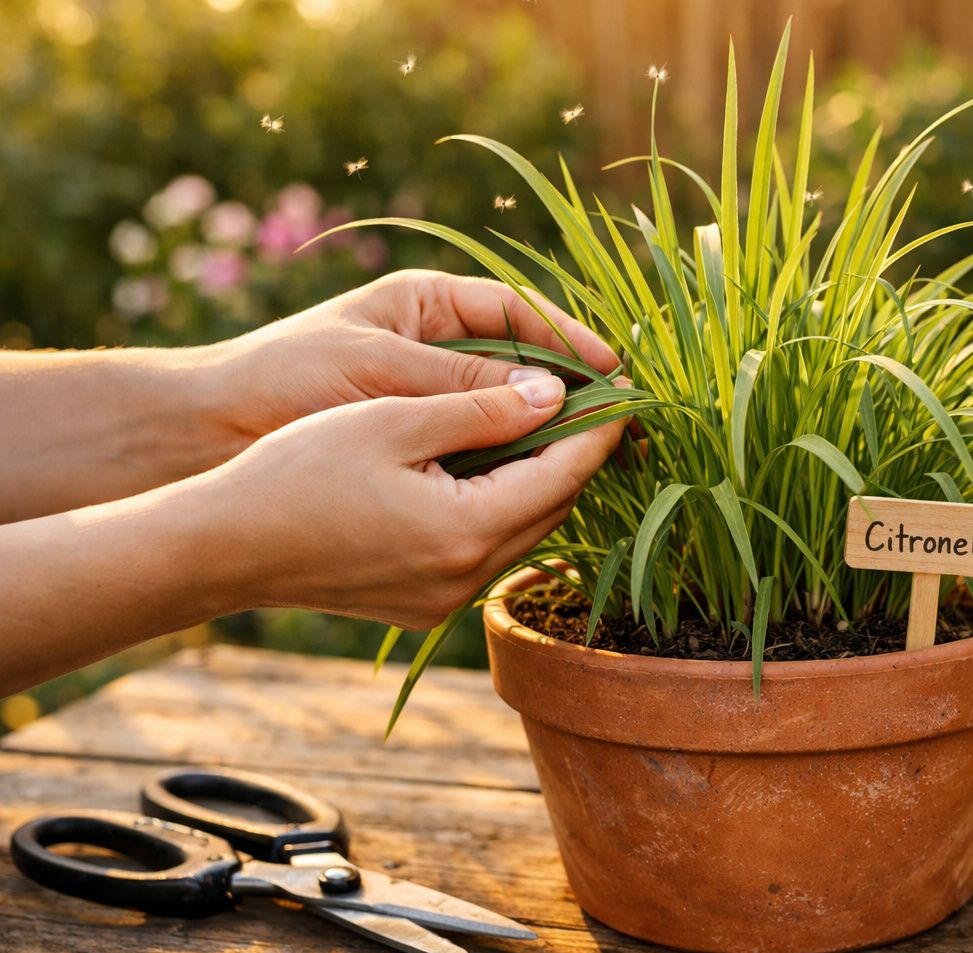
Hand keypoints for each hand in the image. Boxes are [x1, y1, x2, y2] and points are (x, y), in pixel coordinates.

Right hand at [201, 369, 627, 628]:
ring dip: (539, 481)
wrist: (221, 547)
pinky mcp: (421, 605)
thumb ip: (481, 409)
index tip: (622, 389)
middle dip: (577, 453)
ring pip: (522, 531)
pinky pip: (484, 550)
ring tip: (546, 424)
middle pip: (553, 507)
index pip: (566, 473)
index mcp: (468, 530)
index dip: (599, 427)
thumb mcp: (394, 419)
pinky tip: (489, 469)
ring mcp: (444, 599)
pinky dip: (499, 507)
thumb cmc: (296, 471)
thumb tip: (555, 396)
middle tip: (590, 399)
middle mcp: (467, 577)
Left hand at [209, 269, 620, 445]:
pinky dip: (508, 466)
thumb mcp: (381, 373)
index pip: (518, 312)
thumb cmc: (284, 379)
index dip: (570, 338)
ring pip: (507, 412)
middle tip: (621, 419)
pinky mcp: (417, 440)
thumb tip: (547, 394)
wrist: (208, 432)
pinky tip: (535, 486)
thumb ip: (461, 383)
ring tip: (593, 453)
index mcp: (428, 303)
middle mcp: (437, 346)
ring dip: (545, 432)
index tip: (613, 368)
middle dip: (570, 390)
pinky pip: (480, 453)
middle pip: (524, 364)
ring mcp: (430, 395)